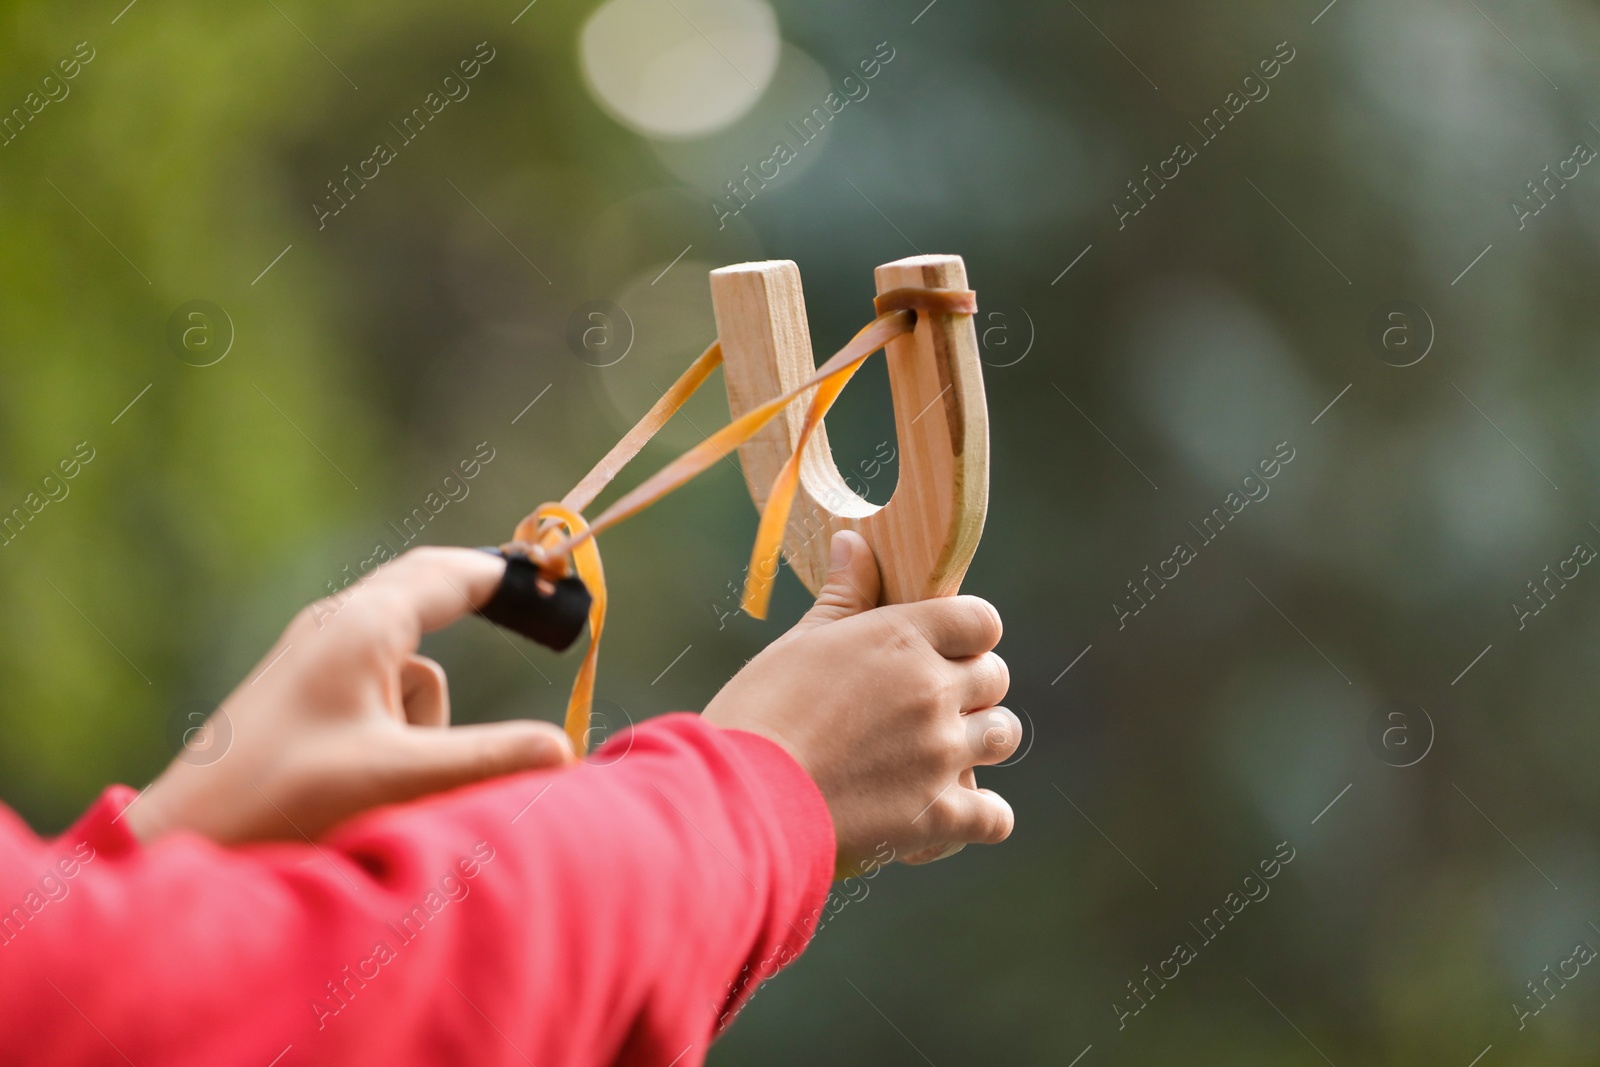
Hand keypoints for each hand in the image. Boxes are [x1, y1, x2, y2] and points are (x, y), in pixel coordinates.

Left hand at [125, 548, 574, 844]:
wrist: (186, 835)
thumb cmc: (283, 799)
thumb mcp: (399, 779)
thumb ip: (489, 760)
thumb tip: (563, 749)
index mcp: (362, 625)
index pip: (452, 573)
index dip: (510, 572)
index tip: (560, 572)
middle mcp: (339, 627)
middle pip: (430, 593)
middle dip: (478, 606)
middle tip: (537, 615)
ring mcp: (319, 660)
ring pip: (414, 671)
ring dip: (430, 720)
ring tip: (396, 779)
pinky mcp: (308, 698)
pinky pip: (383, 698)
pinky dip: (401, 734)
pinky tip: (370, 784)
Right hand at [703, 531, 1017, 875]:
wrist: (744, 798)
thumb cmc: (760, 712)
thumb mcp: (800, 643)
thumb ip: (843, 595)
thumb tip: (854, 543)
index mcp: (904, 638)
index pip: (981, 620)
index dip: (966, 633)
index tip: (942, 647)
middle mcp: (934, 691)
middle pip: (995, 677)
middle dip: (970, 686)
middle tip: (930, 702)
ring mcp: (941, 754)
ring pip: (1003, 735)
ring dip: (981, 739)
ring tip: (944, 750)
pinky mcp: (936, 814)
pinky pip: (995, 816)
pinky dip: (982, 815)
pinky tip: (954, 810)